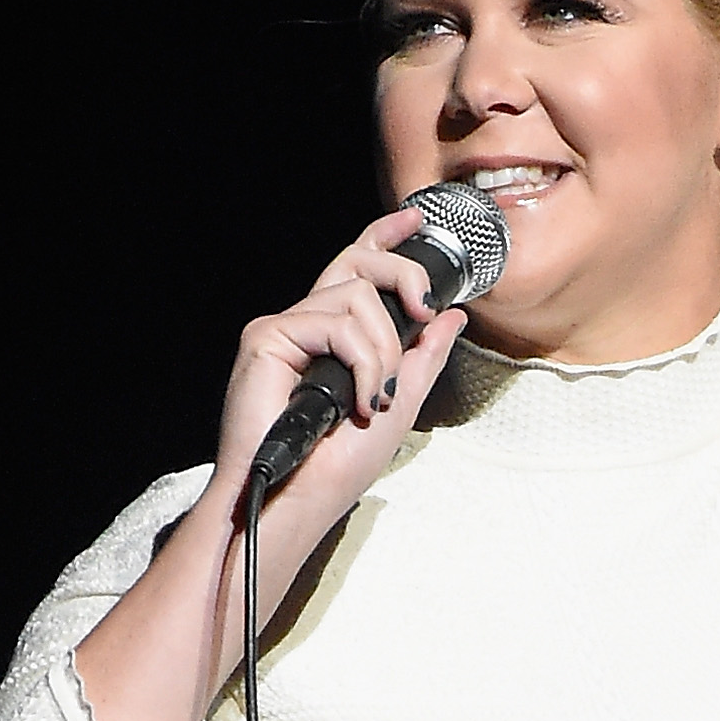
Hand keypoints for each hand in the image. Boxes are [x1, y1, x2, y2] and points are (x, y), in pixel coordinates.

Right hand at [212, 204, 470, 515]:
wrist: (300, 498)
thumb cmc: (338, 466)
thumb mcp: (401, 404)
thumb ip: (424, 357)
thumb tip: (453, 316)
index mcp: (334, 337)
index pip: (357, 271)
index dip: (384, 239)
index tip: (416, 222)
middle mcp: (307, 325)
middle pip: (357, 263)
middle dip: (403, 276)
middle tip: (424, 312)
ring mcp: (284, 329)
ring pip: (356, 296)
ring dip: (383, 349)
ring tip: (376, 396)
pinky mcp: (266, 337)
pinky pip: (336, 324)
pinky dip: (362, 363)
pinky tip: (360, 400)